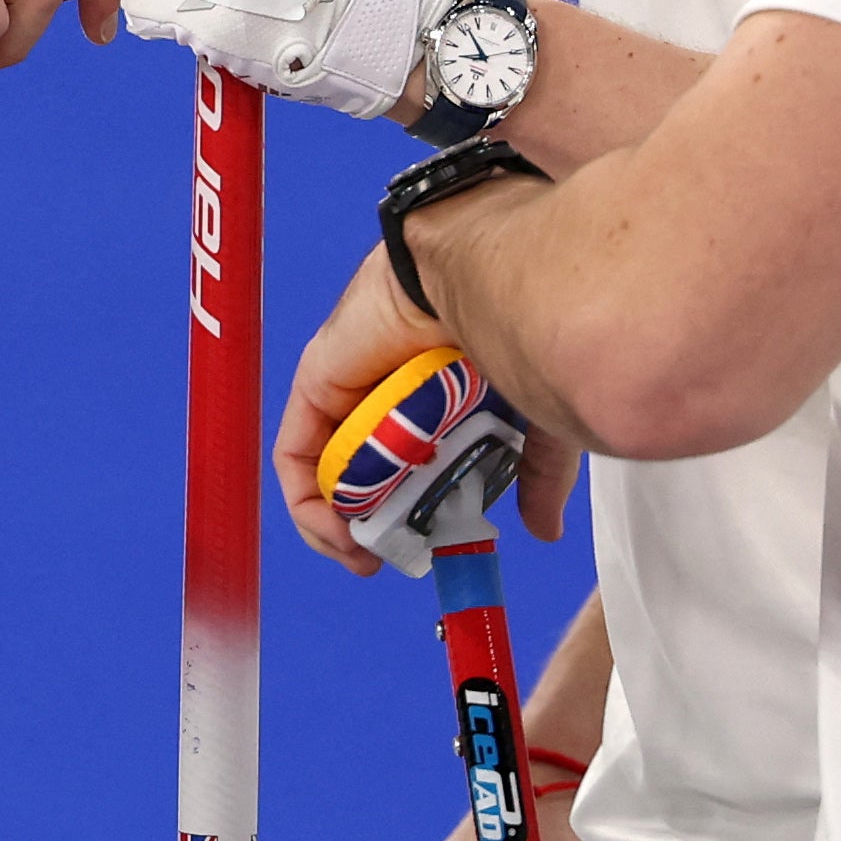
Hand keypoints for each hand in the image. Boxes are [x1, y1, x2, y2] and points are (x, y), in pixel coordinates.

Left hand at [277, 246, 582, 572]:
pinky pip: (296, 452)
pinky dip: (307, 502)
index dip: (407, 516)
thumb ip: (537, 476)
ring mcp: (351, 384)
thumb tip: (544, 528)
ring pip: (326, 468)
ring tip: (364, 555)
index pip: (406, 464)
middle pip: (363, 471)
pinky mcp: (318, 380)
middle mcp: (388, 389)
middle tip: (394, 557)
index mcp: (438, 393)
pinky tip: (337, 532)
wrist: (490, 284)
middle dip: (373, 526)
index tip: (423, 550)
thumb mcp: (537, 422)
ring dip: (336, 525)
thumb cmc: (521, 332)